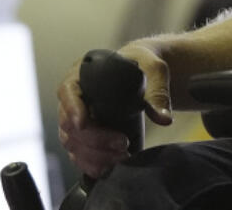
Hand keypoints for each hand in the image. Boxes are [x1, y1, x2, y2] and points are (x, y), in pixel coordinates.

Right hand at [56, 43, 172, 177]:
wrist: (143, 71)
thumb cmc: (143, 64)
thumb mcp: (154, 70)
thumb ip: (157, 92)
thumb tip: (164, 118)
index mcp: (82, 74)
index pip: (67, 91)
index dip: (72, 109)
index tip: (84, 123)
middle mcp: (73, 98)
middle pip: (70, 124)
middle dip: (95, 139)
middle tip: (123, 143)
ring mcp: (75, 118)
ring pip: (72, 143)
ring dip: (95, 155)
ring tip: (121, 157)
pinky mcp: (83, 135)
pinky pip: (78, 154)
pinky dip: (91, 164)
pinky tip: (108, 168)